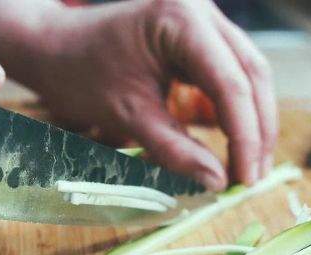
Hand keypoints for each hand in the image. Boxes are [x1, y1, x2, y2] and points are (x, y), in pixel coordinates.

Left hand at [0, 0, 277, 190]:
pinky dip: (235, 112)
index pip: (230, 83)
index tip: (244, 179)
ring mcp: (204, 21)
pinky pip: (231, 75)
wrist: (54, 49)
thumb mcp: (128, 117)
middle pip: (252, 74)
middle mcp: (201, 11)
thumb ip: (175, 150)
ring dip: (252, 123)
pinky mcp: (202, 38)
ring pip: (249, 74)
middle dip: (256, 131)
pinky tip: (233, 146)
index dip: (244, 136)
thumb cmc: (80, 75)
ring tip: (246, 168)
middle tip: (252, 178)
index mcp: (181, 17)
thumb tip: (218, 182)